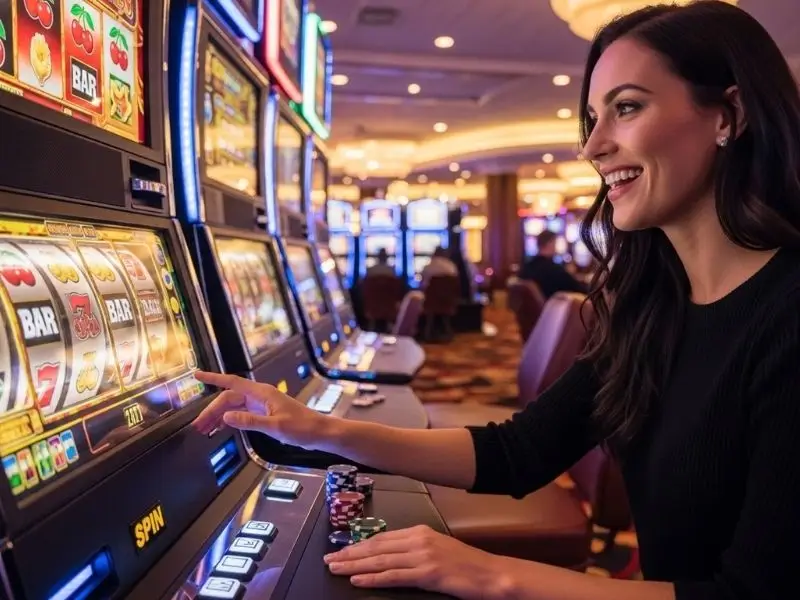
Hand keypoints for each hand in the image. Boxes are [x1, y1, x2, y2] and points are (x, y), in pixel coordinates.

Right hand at [192, 371, 332, 449]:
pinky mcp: (264, 413)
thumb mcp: (275, 426)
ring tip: (205, 429)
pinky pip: (241, 413)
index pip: (232, 383)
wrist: (319, 432)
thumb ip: (250, 421)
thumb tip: (227, 416)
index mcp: (262, 393)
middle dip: (212, 411)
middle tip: (198, 426)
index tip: (197, 375)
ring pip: (233, 407)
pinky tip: (220, 428)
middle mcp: (260, 396)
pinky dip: (229, 420)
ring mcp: (261, 404)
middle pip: (229, 399)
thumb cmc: (302, 428)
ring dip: (219, 417)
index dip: (213, 378)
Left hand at [323, 525, 510, 598]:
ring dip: (354, 566)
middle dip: (350, 554)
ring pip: (379, 560)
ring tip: (336, 569)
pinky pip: (393, 576)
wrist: (490, 574)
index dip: (359, 544)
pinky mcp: (427, 573)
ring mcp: (422, 556)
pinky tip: (358, 580)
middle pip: (376, 547)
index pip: (382, 537)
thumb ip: (414, 548)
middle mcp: (418, 540)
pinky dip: (373, 578)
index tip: (342, 550)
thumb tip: (389, 554)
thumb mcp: (437, 548)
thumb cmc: (466, 565)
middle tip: (329, 559)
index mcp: (420, 531)